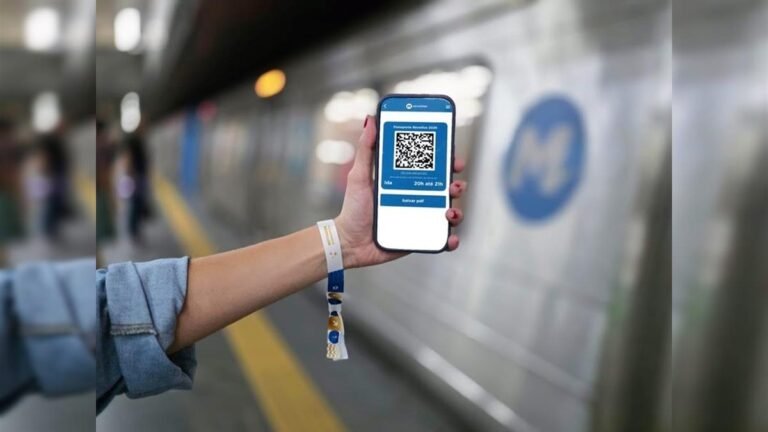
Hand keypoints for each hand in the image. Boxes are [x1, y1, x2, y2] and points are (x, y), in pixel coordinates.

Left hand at [335, 115, 466, 267]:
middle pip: (447, 188)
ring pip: (450, 213)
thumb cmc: (354, 208)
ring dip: (457, 211)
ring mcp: (421, 219)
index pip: (432, 167)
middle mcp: (418, 198)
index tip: (452, 155)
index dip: (447, 160)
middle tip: (453, 183)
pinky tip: (450, 239)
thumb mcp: (360, 175)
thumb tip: (370, 120)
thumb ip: (366, 149)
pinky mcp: (420, 238)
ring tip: (448, 211)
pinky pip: (442, 239)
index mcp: (407, 181)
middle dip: (457, 184)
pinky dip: (451, 240)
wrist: (350, 242)